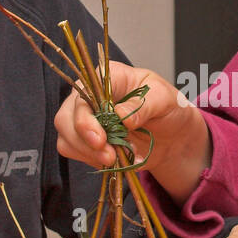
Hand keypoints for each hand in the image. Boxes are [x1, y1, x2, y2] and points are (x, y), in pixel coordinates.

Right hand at [53, 60, 209, 202]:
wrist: (172, 134)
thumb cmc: (166, 107)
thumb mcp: (164, 99)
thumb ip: (143, 105)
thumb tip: (121, 115)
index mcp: (107, 77)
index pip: (83, 93)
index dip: (85, 117)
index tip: (100, 138)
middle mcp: (90, 96)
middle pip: (66, 117)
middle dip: (83, 141)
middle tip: (108, 156)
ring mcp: (84, 118)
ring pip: (66, 137)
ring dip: (88, 154)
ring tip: (114, 159)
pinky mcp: (86, 139)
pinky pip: (75, 152)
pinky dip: (92, 161)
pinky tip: (113, 160)